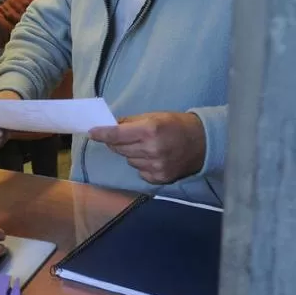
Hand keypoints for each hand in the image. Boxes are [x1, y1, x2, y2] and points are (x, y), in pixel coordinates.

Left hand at [88, 112, 205, 183]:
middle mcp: (151, 149)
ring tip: (147, 146)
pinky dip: (141, 164)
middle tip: (126, 136)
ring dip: (131, 153)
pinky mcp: (159, 178)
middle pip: (119, 149)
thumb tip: (110, 127)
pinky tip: (154, 157)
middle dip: (117, 142)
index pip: (116, 135)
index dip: (101, 134)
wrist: (204, 143)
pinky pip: (139, 170)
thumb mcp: (154, 116)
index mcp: (149, 130)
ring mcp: (156, 166)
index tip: (92, 133)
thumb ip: (131, 122)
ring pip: (128, 160)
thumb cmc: (177, 125)